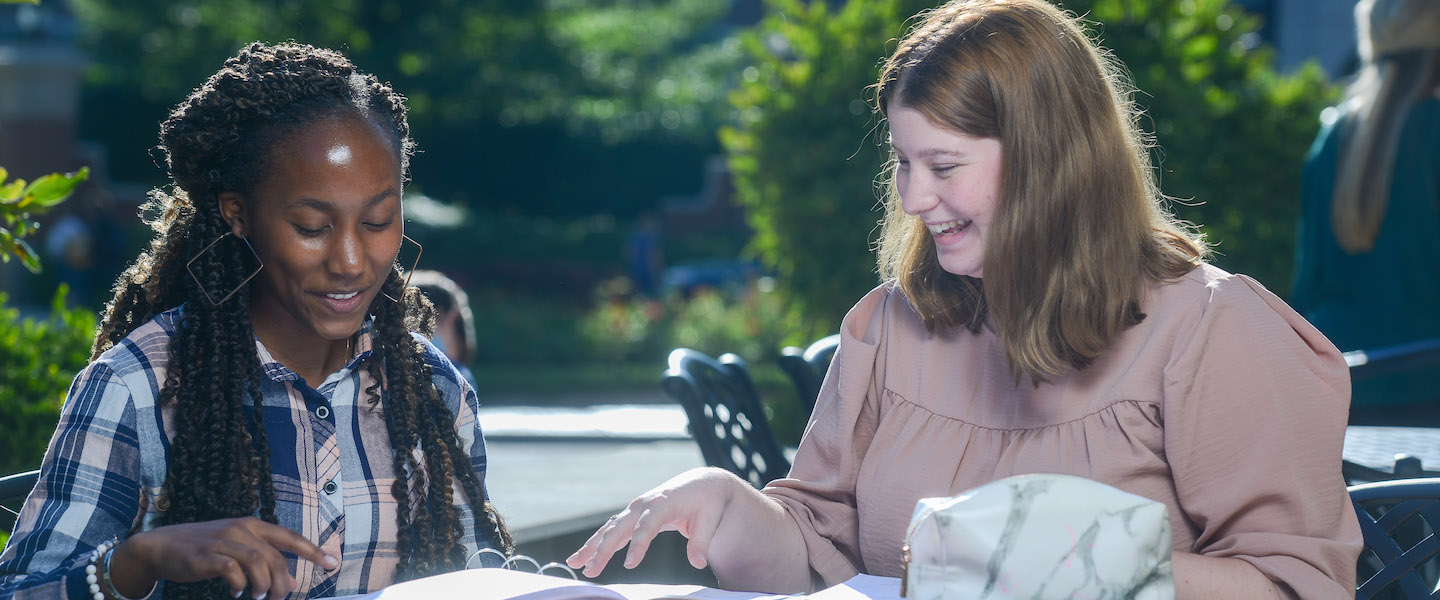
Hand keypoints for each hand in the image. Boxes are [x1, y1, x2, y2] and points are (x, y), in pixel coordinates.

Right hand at [109, 517, 340, 598]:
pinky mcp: (205, 556)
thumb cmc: (206, 549)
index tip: (332, 564)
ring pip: (257, 561)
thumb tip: (291, 584)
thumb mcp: (238, 549)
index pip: (290, 538)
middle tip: (277, 599)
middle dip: (282, 581)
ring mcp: (223, 540)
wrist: (162, 546)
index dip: (313, 551)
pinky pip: (232, 570)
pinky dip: (240, 584)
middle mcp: (241, 528)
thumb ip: (265, 562)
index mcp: (253, 525)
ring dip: (263, 584)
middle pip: (275, 555)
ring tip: (257, 597)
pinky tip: (237, 591)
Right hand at [566, 467, 747, 577]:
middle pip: (620, 528)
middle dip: (603, 550)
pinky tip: (586, 557)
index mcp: (662, 503)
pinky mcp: (634, 516)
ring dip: (592, 546)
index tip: (630, 565)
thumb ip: (701, 542)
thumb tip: (698, 564)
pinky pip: (612, 530)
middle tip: (591, 571)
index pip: (647, 526)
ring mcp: (636, 509)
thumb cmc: (707, 501)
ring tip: (574, 563)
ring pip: (610, 529)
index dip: (638, 545)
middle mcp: (644, 504)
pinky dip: (598, 542)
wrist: (702, 484)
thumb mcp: (710, 520)